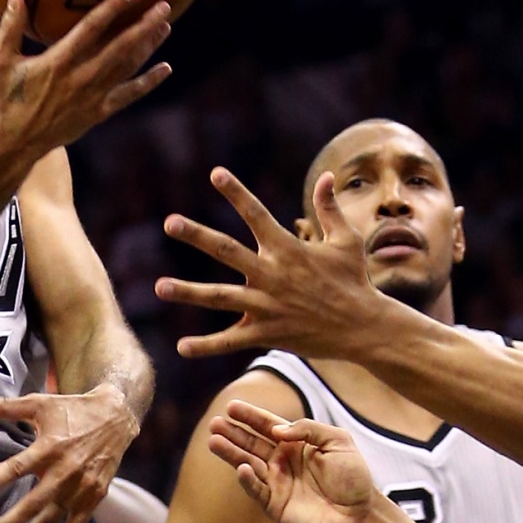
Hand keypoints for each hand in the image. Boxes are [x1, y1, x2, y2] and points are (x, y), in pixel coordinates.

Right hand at [0, 0, 171, 159]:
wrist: (17, 142)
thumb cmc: (7, 97)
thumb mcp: (1, 60)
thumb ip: (10, 27)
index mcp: (59, 61)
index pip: (92, 28)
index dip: (114, 8)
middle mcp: (82, 77)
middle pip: (121, 47)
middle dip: (144, 26)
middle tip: (164, 7)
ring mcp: (94, 97)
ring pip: (128, 68)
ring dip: (148, 47)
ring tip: (165, 26)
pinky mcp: (99, 112)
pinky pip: (129, 95)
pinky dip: (148, 82)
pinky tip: (165, 69)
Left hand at [0, 384, 138, 522]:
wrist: (116, 417)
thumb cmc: (73, 410)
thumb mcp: (40, 404)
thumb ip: (6, 406)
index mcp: (49, 446)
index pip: (18, 466)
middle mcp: (65, 469)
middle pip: (33, 502)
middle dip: (9, 522)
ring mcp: (82, 485)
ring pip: (53, 517)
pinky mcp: (95, 495)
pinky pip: (78, 522)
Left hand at [156, 169, 386, 359]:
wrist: (363, 327)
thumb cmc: (355, 281)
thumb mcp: (346, 240)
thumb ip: (329, 208)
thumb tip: (327, 176)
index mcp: (288, 249)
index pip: (256, 214)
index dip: (236, 193)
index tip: (215, 174)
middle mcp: (272, 275)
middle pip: (226, 251)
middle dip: (197, 235)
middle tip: (170, 222)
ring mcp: (266, 306)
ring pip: (219, 298)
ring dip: (188, 292)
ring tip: (159, 287)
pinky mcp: (266, 333)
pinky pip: (230, 341)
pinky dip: (206, 346)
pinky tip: (181, 348)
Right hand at [208, 400, 374, 522]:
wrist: (361, 515)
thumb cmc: (354, 476)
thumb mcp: (338, 441)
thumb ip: (308, 429)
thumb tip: (278, 430)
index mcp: (296, 444)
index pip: (268, 425)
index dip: (250, 416)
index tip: (232, 406)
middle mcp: (282, 462)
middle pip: (251, 443)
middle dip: (233, 433)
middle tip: (214, 423)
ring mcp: (277, 483)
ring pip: (248, 464)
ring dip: (230, 453)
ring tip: (213, 441)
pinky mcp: (275, 505)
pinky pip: (257, 490)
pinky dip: (247, 480)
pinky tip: (240, 467)